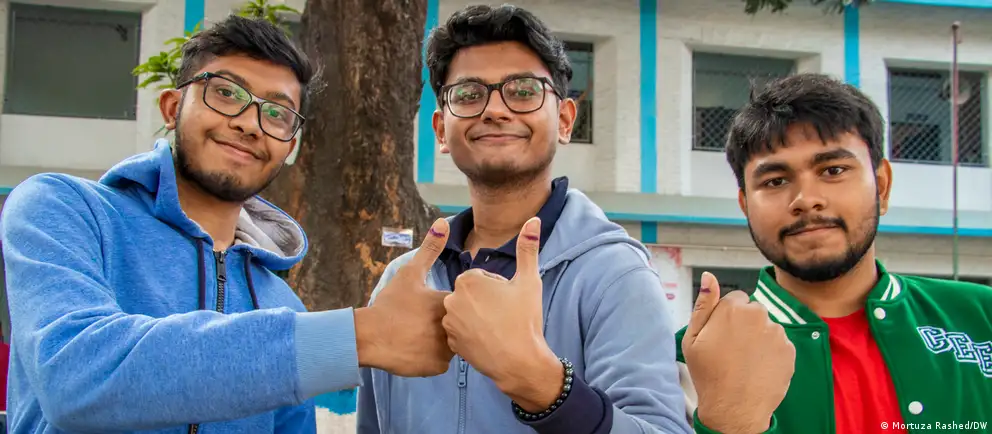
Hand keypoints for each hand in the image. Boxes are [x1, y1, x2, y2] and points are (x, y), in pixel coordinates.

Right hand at [355, 218, 453, 376]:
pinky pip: (440, 362)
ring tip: (418, 336)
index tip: (428, 307)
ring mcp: (446, 349)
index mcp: (448, 302)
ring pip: (451, 345)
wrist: (369, 337)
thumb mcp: (410, 273)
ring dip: (439, 342)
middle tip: (420, 324)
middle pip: (458, 325)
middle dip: (445, 324)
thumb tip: (443, 222)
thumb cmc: (390, 304)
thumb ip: (430, 248)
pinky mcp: (437, 366)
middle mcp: (452, 326)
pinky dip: (430, 358)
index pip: (461, 304)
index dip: (448, 305)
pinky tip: (416, 350)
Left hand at [442, 217, 561, 411]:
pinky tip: (488, 340)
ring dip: (478, 317)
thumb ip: (528, 248)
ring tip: (497, 328)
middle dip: (486, 302)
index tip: (508, 300)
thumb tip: (534, 220)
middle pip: (472, 294)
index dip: (498, 288)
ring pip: (466, 312)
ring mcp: (450, 322)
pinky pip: (461, 331)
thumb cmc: (524, 319)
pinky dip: (472, 334)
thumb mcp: (529, 281)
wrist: (519, 361)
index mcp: (468, 280)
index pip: (481, 277)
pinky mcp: (451, 342)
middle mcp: (452, 298)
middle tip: (504, 315)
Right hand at [682, 272, 794, 433]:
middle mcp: (759, 316)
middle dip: (746, 325)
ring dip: (759, 339)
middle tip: (733, 350)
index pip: (737, 299)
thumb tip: (709, 276)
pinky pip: (780, 344)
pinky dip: (771, 353)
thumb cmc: (709, 374)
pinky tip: (758, 368)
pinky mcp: (789, 351)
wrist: (734, 409)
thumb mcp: (693, 338)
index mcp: (733, 309)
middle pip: (754, 312)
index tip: (722, 335)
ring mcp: (777, 334)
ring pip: (768, 328)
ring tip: (745, 362)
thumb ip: (703, 304)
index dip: (727, 317)